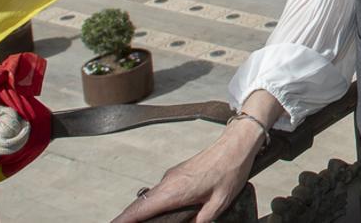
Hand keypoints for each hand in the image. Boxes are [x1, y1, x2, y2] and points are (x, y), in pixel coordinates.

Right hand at [109, 123, 262, 222]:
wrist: (236, 146)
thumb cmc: (230, 172)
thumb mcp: (218, 204)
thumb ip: (201, 220)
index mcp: (174, 191)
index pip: (141, 209)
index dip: (124, 220)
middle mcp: (168, 182)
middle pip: (139, 205)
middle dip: (127, 219)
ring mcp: (171, 177)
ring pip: (148, 198)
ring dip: (138, 212)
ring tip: (133, 222)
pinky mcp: (177, 174)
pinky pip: (158, 192)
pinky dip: (149, 204)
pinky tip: (154, 213)